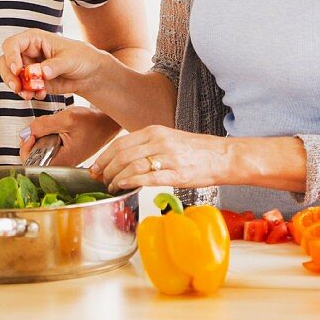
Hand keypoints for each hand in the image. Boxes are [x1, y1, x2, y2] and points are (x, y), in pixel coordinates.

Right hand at [0, 29, 106, 99]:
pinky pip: (23, 88)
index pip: (12, 44)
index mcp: (35, 39)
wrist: (90, 74)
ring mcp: (29, 68)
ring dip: (17, 87)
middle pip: (5, 61)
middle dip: (8, 76)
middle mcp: (28, 52)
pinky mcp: (33, 82)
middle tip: (16, 88)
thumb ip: (55, 65)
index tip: (17, 70)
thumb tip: (41, 71)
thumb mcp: (71, 59)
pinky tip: (42, 94)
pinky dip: (28, 93)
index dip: (10, 56)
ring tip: (30, 94)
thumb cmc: (82, 57)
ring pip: (11, 77)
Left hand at [19, 106, 120, 166]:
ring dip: (40, 135)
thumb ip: (44, 125)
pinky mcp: (64, 151)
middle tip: (37, 127)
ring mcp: (62, 157)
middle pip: (33, 157)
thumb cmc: (93, 123)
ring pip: (40, 149)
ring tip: (49, 125)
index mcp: (62, 161)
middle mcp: (61, 163)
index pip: (32, 164)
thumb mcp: (67, 119)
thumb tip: (26, 131)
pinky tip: (54, 127)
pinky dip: (47, 134)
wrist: (107, 122)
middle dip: (32, 139)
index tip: (31, 134)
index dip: (26, 148)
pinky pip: (48, 145)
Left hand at [89, 126, 225, 190]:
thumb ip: (148, 146)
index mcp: (155, 131)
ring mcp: (168, 157)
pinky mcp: (176, 174)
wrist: (223, 156)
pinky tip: (123, 185)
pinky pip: (148, 177)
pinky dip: (131, 181)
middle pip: (122, 154)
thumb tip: (125, 160)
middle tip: (99, 180)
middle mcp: (159, 141)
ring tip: (111, 187)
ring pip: (131, 165)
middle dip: (105, 169)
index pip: (120, 143)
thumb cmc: (197, 151)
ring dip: (115, 178)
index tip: (95, 167)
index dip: (104, 156)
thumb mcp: (169, 140)